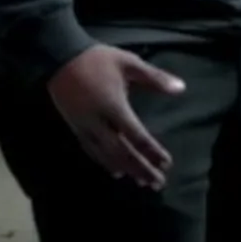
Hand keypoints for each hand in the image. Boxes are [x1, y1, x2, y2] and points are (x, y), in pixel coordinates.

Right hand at [46, 45, 183, 188]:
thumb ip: (155, 78)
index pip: (136, 136)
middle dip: (141, 168)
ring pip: (106, 155)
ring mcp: (84, 127)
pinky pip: (92, 151)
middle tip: (158, 183)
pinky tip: (115, 172)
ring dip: (125, 169)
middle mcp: (98, 122)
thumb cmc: (97, 60)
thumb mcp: (129, 63)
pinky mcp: (75, 128)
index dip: (151, 152)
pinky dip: (105, 163)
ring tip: (142, 182)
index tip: (167, 164)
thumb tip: (181, 88)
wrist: (58, 59)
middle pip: (122, 152)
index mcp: (113, 107)